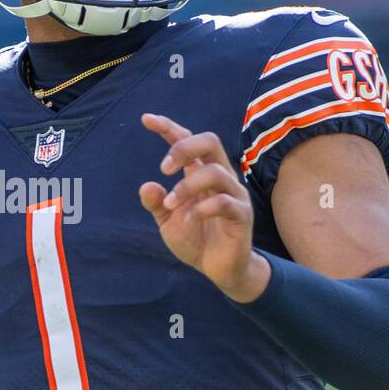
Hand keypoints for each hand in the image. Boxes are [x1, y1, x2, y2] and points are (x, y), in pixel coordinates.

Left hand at [138, 113, 270, 301]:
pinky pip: (224, 202)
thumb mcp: (168, 222)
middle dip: (184, 147)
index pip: (188, 141)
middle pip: (210, 141)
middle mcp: (220, 177)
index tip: (146, 119)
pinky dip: (201, 210)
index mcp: (201, 174)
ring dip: (186, 186)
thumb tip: (147, 185)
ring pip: (215, 172)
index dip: (168, 128)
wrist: (220, 270)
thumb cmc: (196, 240)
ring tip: (171, 205)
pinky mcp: (242, 215)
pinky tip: (188, 221)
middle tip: (164, 168)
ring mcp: (234, 194)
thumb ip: (156, 204)